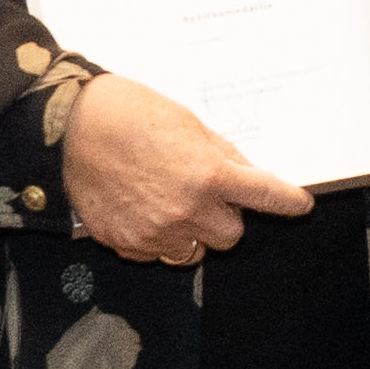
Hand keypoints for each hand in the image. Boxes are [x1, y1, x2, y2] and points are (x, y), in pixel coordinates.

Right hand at [63, 74, 312, 262]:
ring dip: (193, 231)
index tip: (300, 205)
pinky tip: (144, 210)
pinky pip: (158, 254)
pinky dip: (158, 239)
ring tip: (171, 201)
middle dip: (225, 216)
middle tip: (207, 192)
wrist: (69, 125)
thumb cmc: (131, 114)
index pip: (264, 196)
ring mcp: (154, 232)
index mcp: (208, 175)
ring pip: (195, 250)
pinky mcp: (126, 244)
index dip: (286, 202)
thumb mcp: (190, 125)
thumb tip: (247, 175)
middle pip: (230, 235)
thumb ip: (222, 156)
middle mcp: (186, 210)